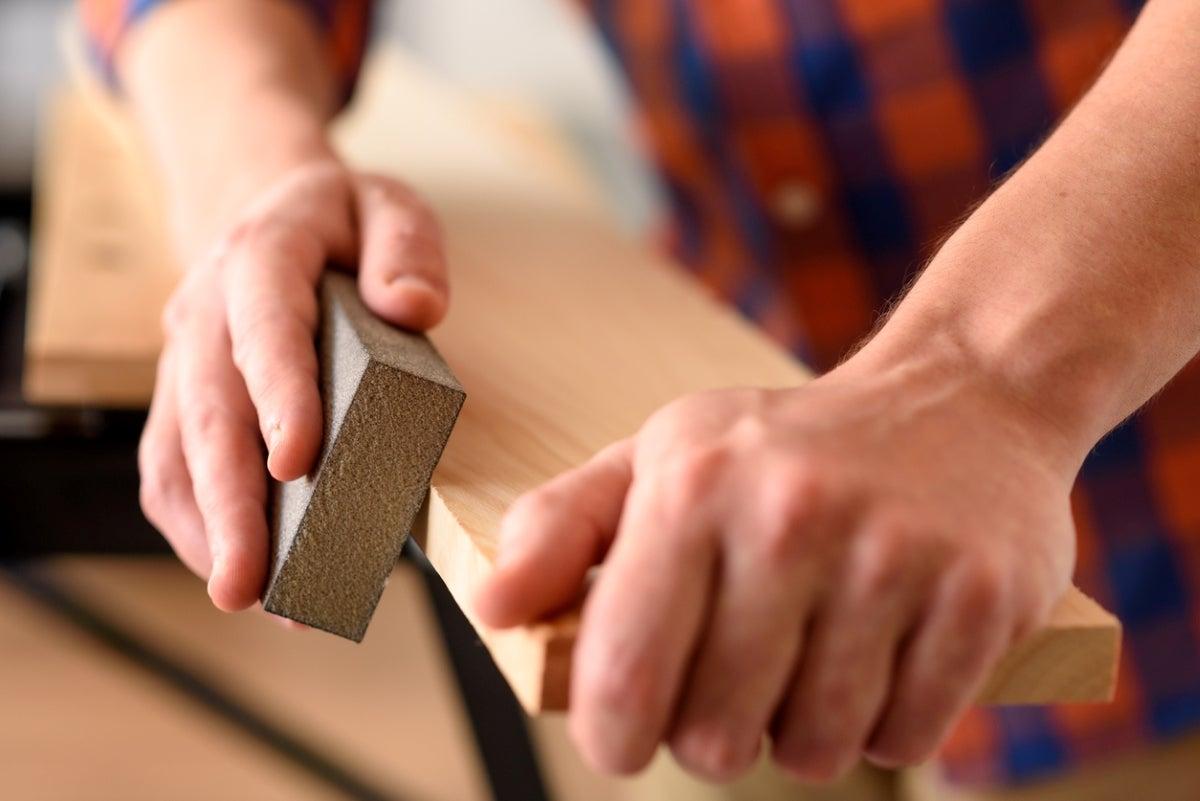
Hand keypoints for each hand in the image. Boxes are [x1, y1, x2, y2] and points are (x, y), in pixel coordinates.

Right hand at [138, 159, 447, 609]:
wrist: (267, 210)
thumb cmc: (340, 223)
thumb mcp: (388, 205)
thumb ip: (407, 247)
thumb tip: (415, 308)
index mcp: (260, 260)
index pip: (266, 330)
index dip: (279, 395)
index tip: (299, 463)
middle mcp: (206, 315)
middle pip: (209, 416)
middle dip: (230, 506)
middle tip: (251, 585)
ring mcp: (186, 360)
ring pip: (177, 454)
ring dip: (210, 532)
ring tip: (256, 599)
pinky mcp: (184, 399)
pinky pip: (171, 467)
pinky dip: (197, 525)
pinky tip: (240, 570)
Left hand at [475, 352, 1079, 781]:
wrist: (960, 399)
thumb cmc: (784, 446)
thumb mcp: (662, 457)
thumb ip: (560, 529)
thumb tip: (489, 610)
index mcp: (692, 487)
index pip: (622, 677)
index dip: (615, 733)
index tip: (629, 731)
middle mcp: (790, 519)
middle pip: (715, 736)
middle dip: (714, 732)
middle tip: (736, 681)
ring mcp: (893, 558)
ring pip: (814, 749)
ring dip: (803, 730)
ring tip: (811, 658)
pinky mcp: (981, 598)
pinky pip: (906, 739)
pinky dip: (885, 723)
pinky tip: (880, 656)